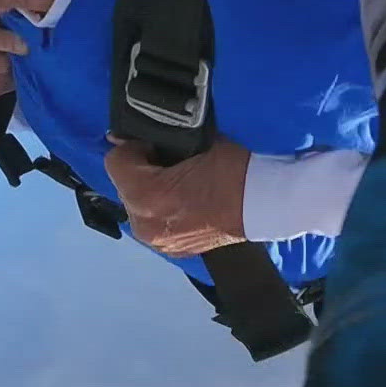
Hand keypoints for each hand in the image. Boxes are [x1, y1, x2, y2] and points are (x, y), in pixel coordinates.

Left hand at [103, 137, 249, 256]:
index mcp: (145, 197)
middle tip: (172, 160)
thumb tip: (126, 136)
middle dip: (141, 169)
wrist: (269, 202)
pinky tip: (186, 199)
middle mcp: (145, 224)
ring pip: (138, 204)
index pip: (116, 159)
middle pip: (124, 184)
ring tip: (181, 180)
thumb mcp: (192, 141)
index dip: (136, 145)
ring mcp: (160, 242)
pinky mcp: (176, 251)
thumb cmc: (233, 166)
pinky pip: (155, 221)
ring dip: (151, 190)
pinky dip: (164, 209)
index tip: (157, 142)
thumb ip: (157, 137)